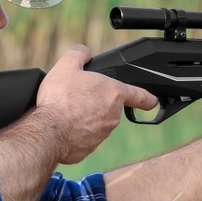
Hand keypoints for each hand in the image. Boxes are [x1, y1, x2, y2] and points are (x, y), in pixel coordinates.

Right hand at [34, 45, 158, 162]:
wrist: (48, 132)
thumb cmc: (59, 99)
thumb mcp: (66, 66)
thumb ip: (79, 54)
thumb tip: (84, 52)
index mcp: (113, 93)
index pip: (139, 95)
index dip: (148, 98)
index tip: (153, 101)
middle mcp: (113, 116)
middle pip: (109, 107)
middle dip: (96, 103)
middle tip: (77, 98)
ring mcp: (102, 134)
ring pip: (97, 122)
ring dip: (85, 118)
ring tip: (66, 112)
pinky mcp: (89, 148)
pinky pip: (84, 137)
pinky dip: (75, 132)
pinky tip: (62, 126)